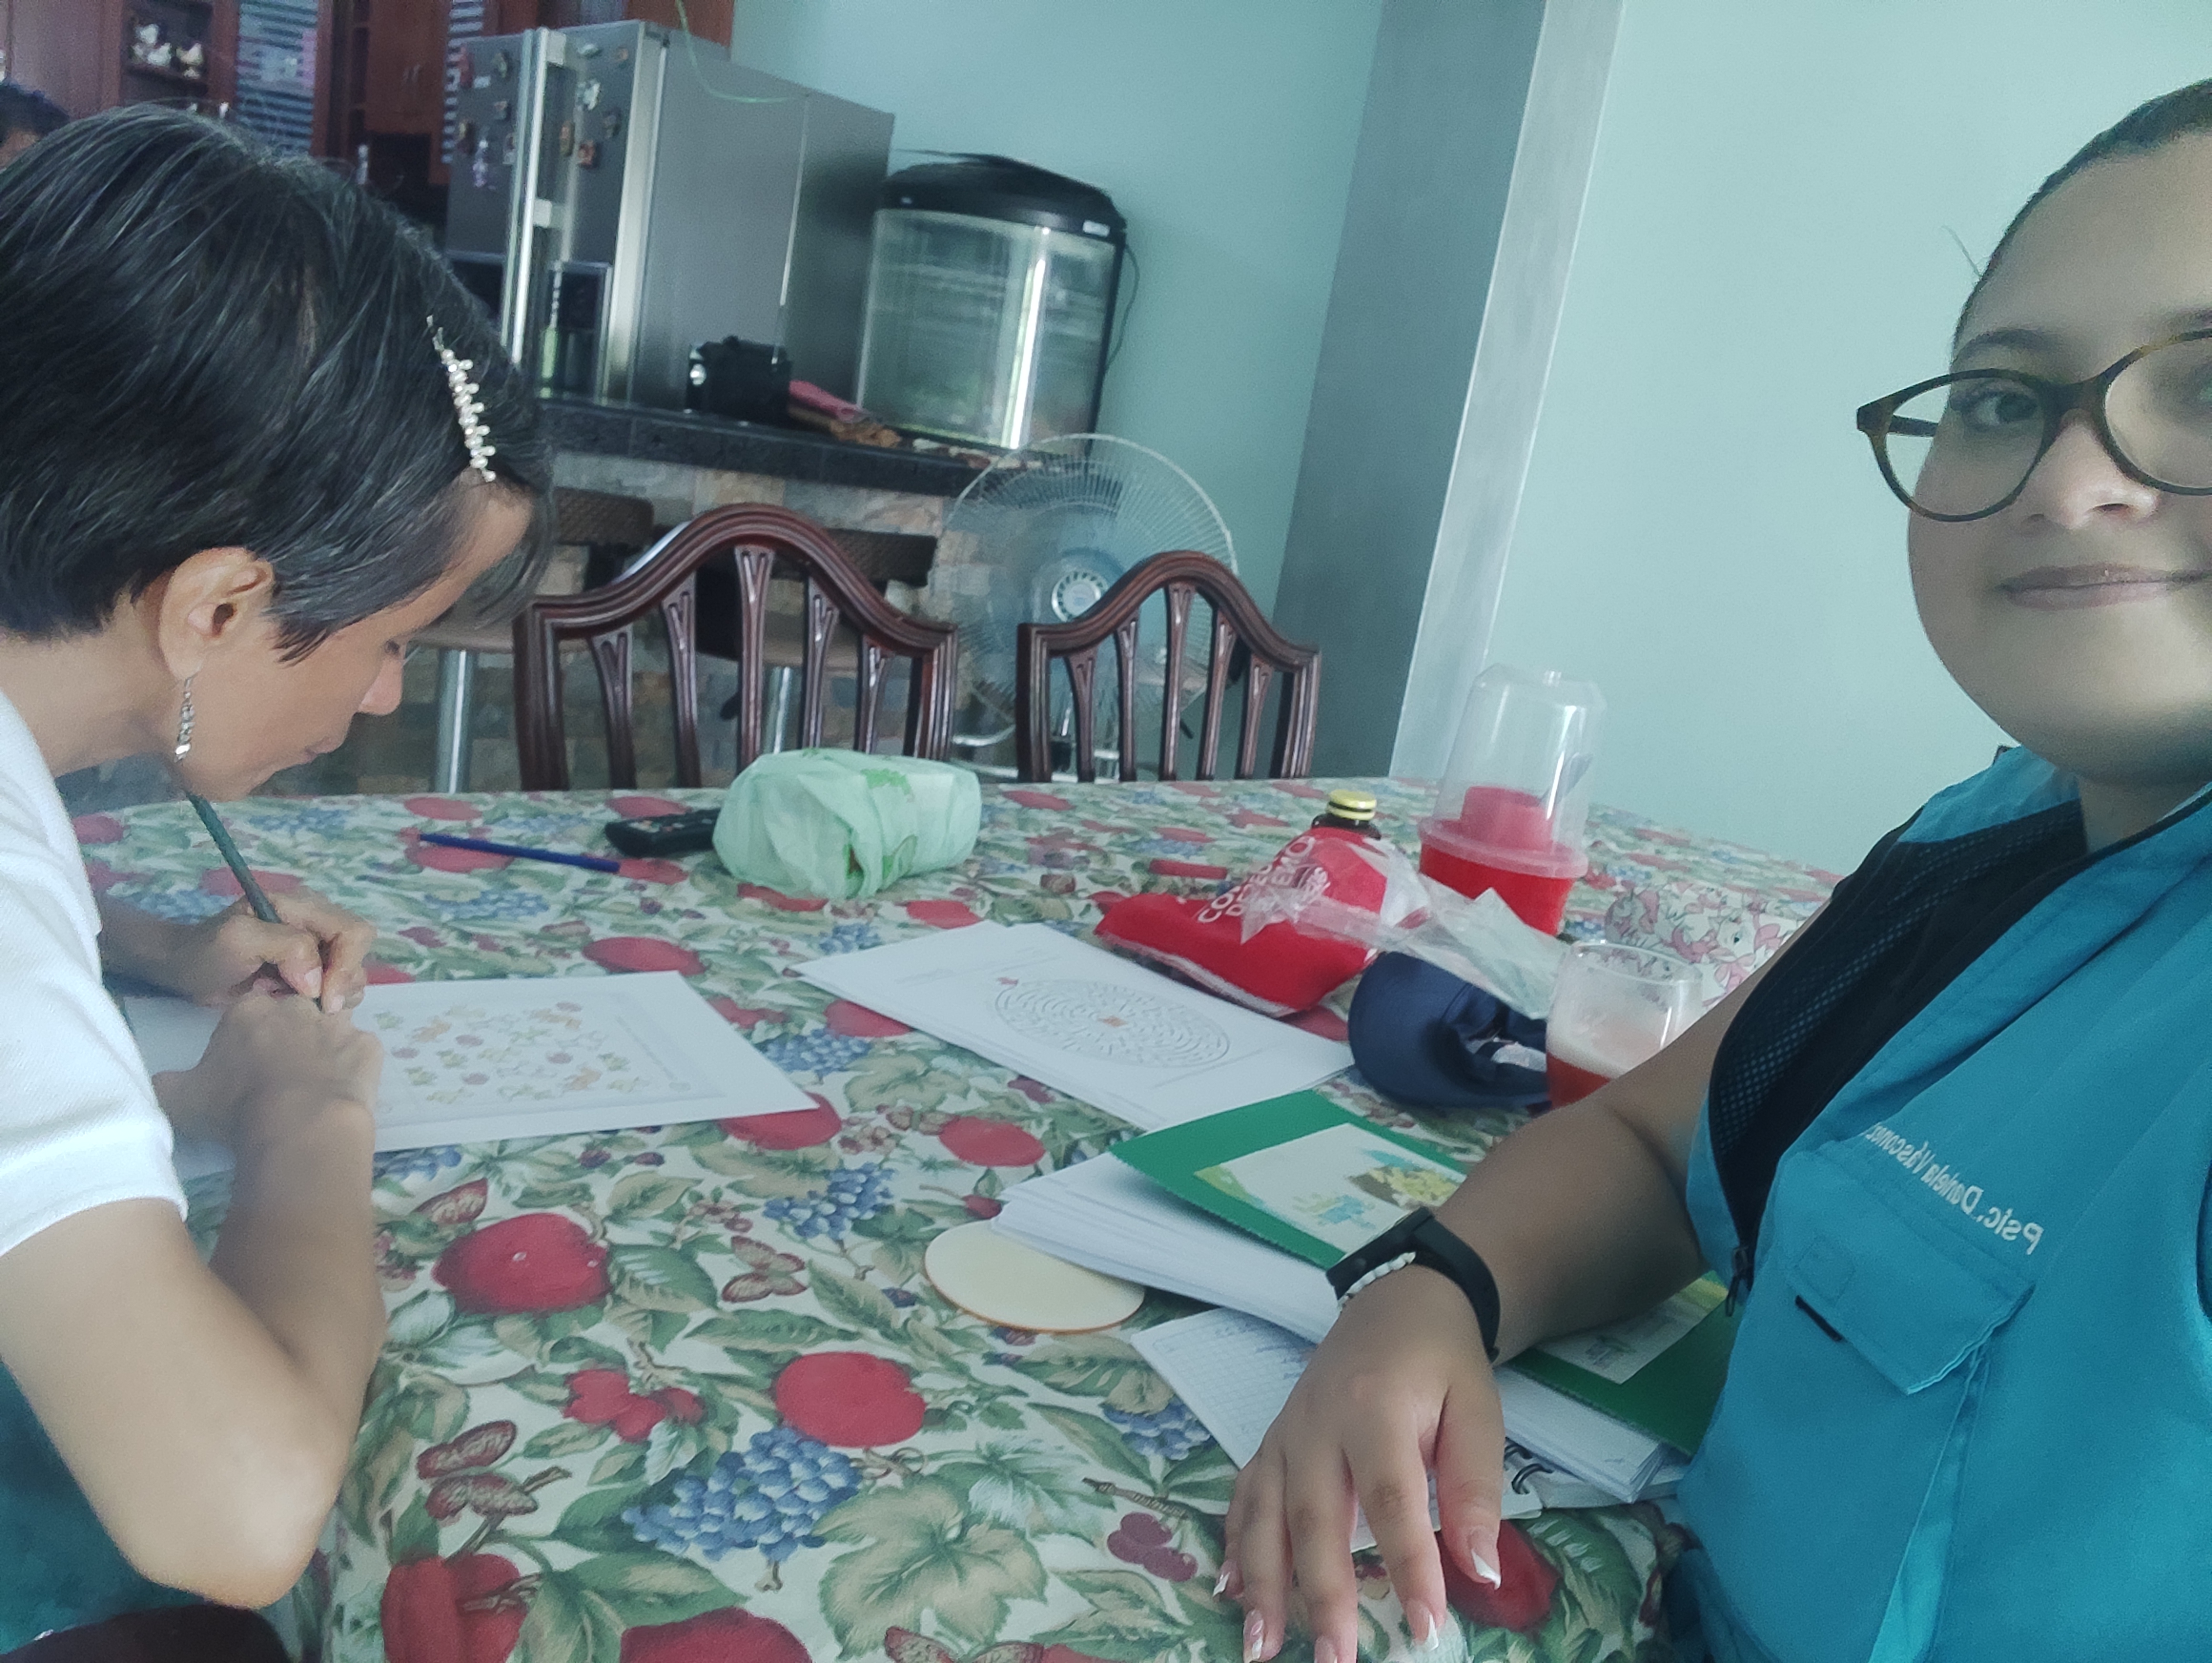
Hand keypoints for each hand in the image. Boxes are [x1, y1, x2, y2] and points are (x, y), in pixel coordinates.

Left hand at [104, 890, 376, 1012]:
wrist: (184, 970)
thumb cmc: (205, 951)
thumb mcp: (238, 939)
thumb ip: (286, 947)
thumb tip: (317, 980)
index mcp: (303, 905)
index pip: (353, 932)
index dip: (347, 966)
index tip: (324, 999)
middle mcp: (317, 923)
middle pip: (357, 954)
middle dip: (339, 983)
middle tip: (310, 1006)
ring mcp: (315, 949)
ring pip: (351, 975)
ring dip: (326, 995)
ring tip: (286, 999)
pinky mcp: (309, 972)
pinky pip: (334, 989)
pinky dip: (318, 1003)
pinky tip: (287, 1003)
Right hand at [152, 989, 382, 1154]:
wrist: (299, 1127)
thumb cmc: (233, 1109)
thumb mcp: (178, 1099)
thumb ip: (166, 1083)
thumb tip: (161, 1082)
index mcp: (247, 1010)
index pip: (246, 1017)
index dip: (245, 1046)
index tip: (245, 1074)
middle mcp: (296, 1007)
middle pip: (291, 1020)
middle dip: (286, 1043)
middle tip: (281, 1083)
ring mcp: (338, 1024)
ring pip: (329, 1034)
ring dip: (323, 1054)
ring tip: (315, 1092)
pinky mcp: (370, 1047)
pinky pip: (361, 1055)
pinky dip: (353, 1072)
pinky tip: (342, 1096)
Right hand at [1224, 1268, 1504, 1661]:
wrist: (1397, 1302)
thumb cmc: (1443, 1362)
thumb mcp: (1479, 1411)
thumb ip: (1475, 1487)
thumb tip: (1480, 1569)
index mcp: (1376, 1409)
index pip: (1392, 1501)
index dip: (1408, 1568)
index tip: (1426, 1629)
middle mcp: (1318, 1423)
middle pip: (1316, 1517)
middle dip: (1323, 1596)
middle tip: (1336, 1660)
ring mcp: (1286, 1432)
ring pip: (1267, 1515)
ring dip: (1264, 1586)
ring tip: (1261, 1647)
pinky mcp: (1270, 1439)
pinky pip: (1245, 1495)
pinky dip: (1236, 1545)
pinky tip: (1233, 1591)